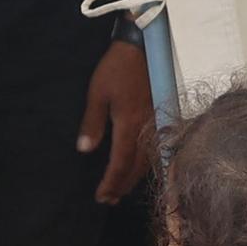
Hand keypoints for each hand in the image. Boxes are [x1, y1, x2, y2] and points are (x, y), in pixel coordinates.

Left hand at [80, 40, 156, 203]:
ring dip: (135, 178)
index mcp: (129, 125)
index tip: (101, 197)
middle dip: (122, 185)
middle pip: (137, 168)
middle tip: (110, 199)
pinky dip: (146, 164)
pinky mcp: (161, 117)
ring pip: (149, 161)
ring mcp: (157, 124)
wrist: (142, 46)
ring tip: (122, 188)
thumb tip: (85, 150)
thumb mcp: (97, 93)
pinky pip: (156, 149)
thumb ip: (92, 123)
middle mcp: (147, 129)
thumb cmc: (117, 68)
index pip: (120, 163)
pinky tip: (140, 167)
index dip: (111, 183)